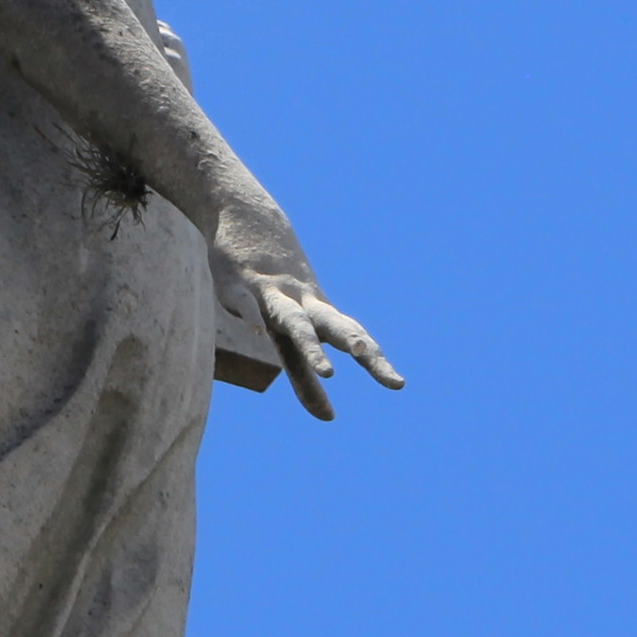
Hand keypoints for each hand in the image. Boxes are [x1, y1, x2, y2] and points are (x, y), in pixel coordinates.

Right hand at [237, 272, 402, 421]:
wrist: (246, 217)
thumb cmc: (275, 286)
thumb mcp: (289, 331)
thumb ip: (306, 378)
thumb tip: (329, 419)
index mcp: (318, 313)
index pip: (353, 337)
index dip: (376, 361)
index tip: (399, 385)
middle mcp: (300, 304)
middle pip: (333, 326)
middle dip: (354, 344)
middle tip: (371, 360)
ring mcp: (270, 294)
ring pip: (294, 321)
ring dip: (312, 346)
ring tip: (327, 372)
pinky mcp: (237, 287)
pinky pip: (246, 304)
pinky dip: (251, 316)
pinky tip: (256, 331)